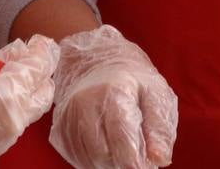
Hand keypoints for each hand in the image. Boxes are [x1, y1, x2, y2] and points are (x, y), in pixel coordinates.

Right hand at [49, 25, 176, 168]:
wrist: (95, 61)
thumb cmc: (132, 80)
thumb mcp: (155, 93)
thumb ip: (160, 128)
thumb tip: (160, 159)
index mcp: (112, 93)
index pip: (122, 142)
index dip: (137, 162)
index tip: (147, 165)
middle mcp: (84, 105)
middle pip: (105, 156)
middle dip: (124, 162)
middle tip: (137, 154)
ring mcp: (67, 119)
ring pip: (90, 162)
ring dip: (109, 162)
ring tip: (122, 146)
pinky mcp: (58, 131)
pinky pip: (77, 160)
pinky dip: (95, 161)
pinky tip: (106, 145)